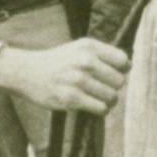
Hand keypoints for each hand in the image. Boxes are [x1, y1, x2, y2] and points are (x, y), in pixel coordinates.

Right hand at [0, 36, 127, 114]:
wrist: (27, 72)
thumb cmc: (58, 61)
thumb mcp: (79, 48)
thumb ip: (103, 55)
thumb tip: (129, 66)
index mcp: (88, 46)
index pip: (122, 60)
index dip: (122, 69)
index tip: (112, 74)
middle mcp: (84, 61)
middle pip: (119, 81)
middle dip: (113, 87)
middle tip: (101, 88)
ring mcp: (78, 80)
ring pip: (112, 96)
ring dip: (108, 101)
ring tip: (98, 98)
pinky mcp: (71, 98)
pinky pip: (100, 108)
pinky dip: (100, 110)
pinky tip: (92, 106)